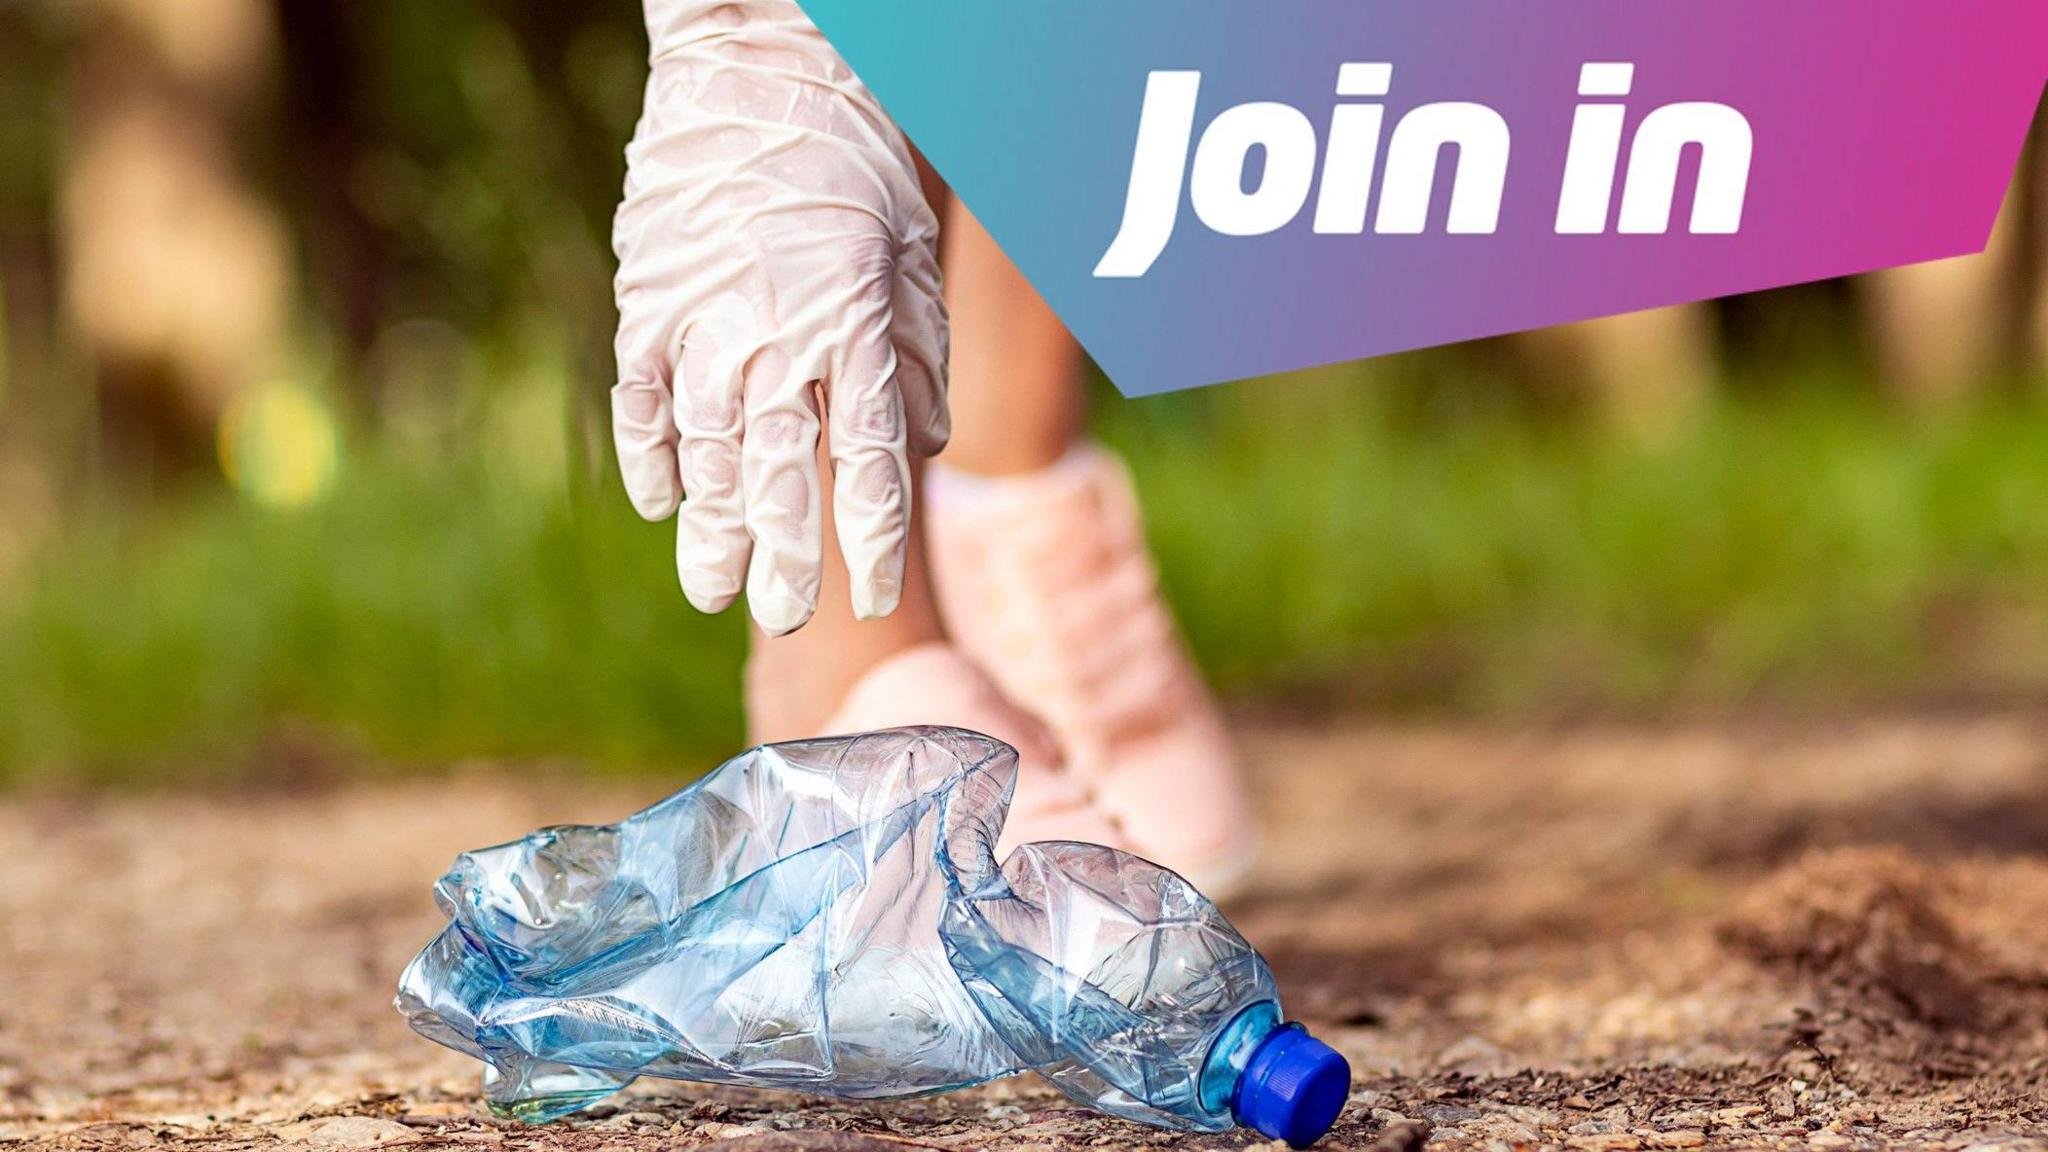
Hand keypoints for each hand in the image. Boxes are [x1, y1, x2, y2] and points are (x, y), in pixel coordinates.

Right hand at [611, 0, 947, 634]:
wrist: (769, 66)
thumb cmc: (861, 162)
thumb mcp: (915, 257)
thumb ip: (916, 361)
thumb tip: (921, 452)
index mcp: (855, 330)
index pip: (866, 465)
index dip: (868, 541)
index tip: (872, 596)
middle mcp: (776, 337)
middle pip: (778, 475)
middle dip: (785, 558)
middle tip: (786, 619)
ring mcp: (702, 319)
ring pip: (704, 449)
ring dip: (710, 525)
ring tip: (712, 589)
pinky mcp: (648, 297)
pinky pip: (641, 396)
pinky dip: (648, 452)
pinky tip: (658, 501)